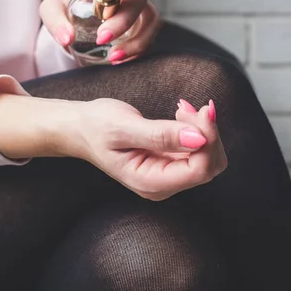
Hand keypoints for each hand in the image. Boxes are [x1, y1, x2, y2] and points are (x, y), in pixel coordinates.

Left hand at [39, 0, 161, 64]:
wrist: (79, 20)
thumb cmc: (68, 6)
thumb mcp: (52, 9)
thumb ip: (55, 20)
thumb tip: (67, 38)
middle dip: (121, 19)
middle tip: (102, 37)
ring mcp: (139, 5)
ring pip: (150, 18)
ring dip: (135, 40)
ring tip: (113, 56)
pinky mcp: (145, 24)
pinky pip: (150, 37)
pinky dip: (137, 50)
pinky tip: (119, 59)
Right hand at [61, 98, 226, 200]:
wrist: (80, 128)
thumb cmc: (96, 127)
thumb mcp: (124, 127)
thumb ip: (161, 135)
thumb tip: (199, 138)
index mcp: (150, 182)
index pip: (200, 169)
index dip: (209, 139)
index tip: (202, 109)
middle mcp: (163, 184)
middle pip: (210, 165)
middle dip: (208, 134)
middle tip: (189, 106)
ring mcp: (168, 175)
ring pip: (208, 157)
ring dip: (203, 129)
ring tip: (181, 107)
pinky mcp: (171, 162)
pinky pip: (198, 149)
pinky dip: (197, 129)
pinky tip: (180, 113)